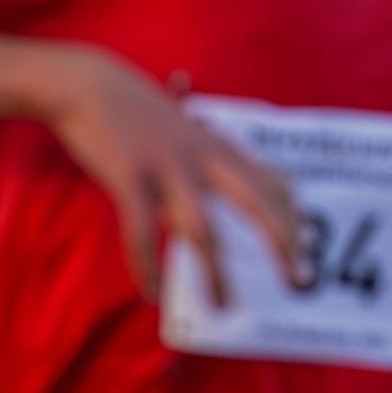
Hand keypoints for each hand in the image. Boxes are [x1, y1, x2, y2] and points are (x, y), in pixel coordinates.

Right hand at [34, 46, 297, 304]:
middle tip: (300, 283)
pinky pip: (142, 233)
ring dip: (217, 274)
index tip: (305, 248)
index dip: (294, 217)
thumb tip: (206, 225)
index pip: (273, 181)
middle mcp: (203, 157)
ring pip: (203, 230)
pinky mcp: (129, 177)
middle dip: (282, 243)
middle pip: (256, 202)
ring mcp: (168, 167)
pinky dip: (148, 267)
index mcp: (218, 147)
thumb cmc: (134, 114)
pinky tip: (151, 294)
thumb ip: (200, 171)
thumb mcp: (182, 135)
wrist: (86, 84)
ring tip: (225, 308)